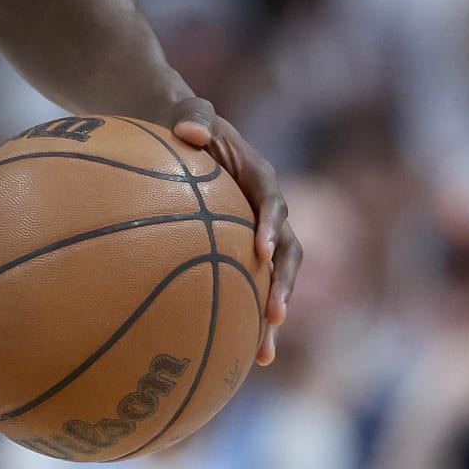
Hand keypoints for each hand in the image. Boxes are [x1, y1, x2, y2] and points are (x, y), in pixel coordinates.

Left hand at [172, 101, 301, 366]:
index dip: (271, 225)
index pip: (273, 200)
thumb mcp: (188, 110)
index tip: (261, 249)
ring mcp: (258, 235)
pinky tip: (229, 357)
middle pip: (287, 251)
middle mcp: (267, 210)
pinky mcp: (243, 253)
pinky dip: (244, 319)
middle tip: (274, 314)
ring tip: (262, 354)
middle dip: (283, 285)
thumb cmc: (182, 121)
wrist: (181, 135)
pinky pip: (247, 286)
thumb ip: (194, 115)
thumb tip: (189, 130)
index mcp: (259, 177)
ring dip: (272, 314)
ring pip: (274, 279)